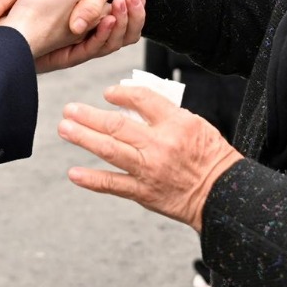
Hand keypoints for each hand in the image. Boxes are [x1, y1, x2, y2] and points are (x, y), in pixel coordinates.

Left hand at [34, 0, 145, 73]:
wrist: (10, 28)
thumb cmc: (30, 4)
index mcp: (92, 18)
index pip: (122, 16)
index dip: (135, 6)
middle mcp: (90, 35)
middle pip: (125, 32)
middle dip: (135, 14)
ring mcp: (81, 47)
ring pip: (113, 42)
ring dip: (124, 23)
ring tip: (122, 2)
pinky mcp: (69, 57)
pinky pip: (93, 49)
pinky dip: (104, 35)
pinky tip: (108, 19)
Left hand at [58, 85, 243, 232]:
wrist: (221, 194)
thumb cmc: (211, 157)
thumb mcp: (196, 124)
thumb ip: (165, 114)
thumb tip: (133, 105)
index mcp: (176, 123)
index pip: (142, 99)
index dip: (120, 93)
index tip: (108, 93)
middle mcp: (160, 144)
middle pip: (117, 125)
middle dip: (89, 116)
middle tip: (69, 109)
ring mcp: (149, 169)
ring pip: (110, 150)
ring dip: (84, 138)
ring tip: (65, 128)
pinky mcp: (144, 192)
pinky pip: (113, 184)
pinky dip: (91, 179)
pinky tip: (74, 173)